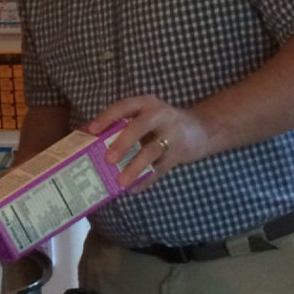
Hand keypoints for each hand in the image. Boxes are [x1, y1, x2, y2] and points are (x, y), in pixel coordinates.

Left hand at [82, 95, 211, 186]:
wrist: (201, 129)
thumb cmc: (161, 124)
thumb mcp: (146, 115)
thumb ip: (125, 125)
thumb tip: (92, 143)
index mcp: (147, 104)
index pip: (124, 106)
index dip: (107, 117)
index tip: (92, 130)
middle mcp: (160, 116)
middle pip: (141, 126)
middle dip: (124, 142)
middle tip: (108, 159)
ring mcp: (172, 135)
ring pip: (152, 151)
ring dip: (135, 167)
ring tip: (121, 182)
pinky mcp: (179, 154)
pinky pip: (160, 169)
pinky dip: (146, 180)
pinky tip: (132, 189)